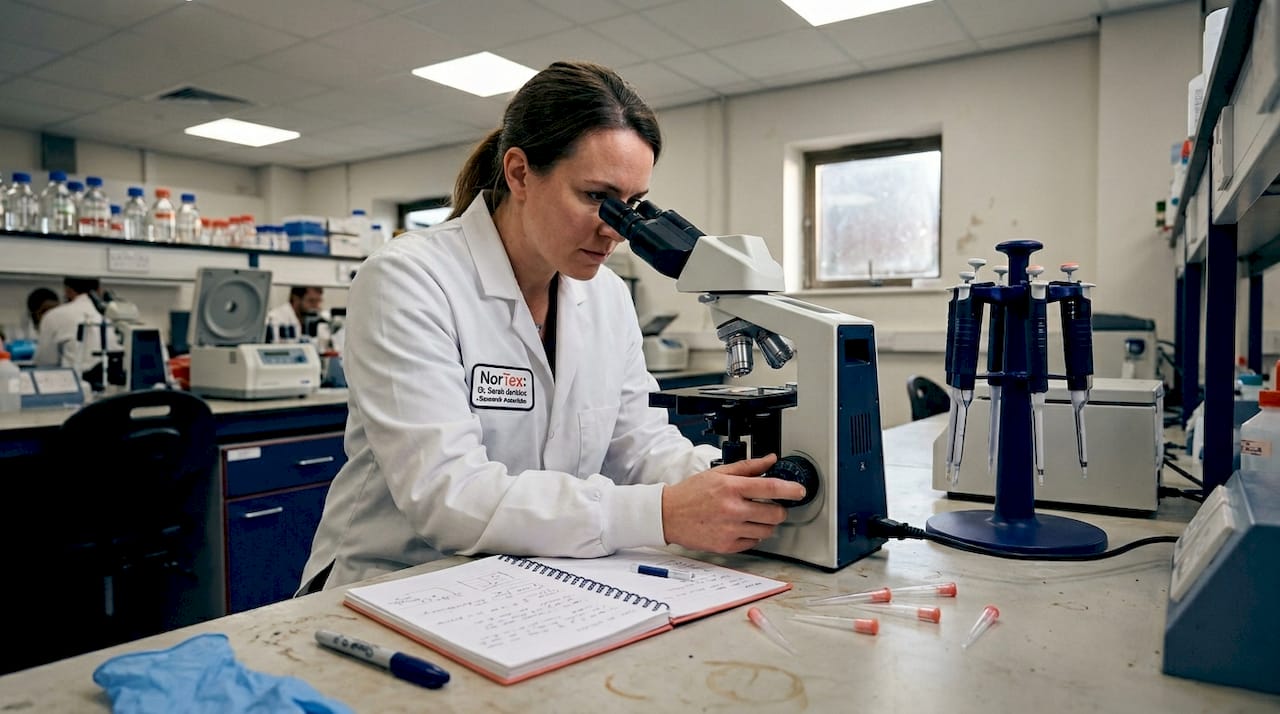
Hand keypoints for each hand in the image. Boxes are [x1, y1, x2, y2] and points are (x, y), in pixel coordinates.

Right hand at [660, 454, 805, 552]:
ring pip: (767, 531)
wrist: (668, 515)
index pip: (770, 487)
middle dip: (779, 510)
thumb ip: (747, 467)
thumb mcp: (718, 473)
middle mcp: (733, 509)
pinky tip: (743, 527)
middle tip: (772, 506)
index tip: (800, 491)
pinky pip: (753, 543)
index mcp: (731, 488)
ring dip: (767, 524)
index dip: (790, 489)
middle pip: (774, 513)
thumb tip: (770, 460)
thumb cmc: (691, 493)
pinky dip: (753, 536)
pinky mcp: (726, 546)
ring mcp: (730, 530)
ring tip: (755, 517)